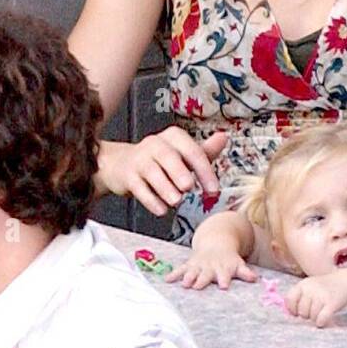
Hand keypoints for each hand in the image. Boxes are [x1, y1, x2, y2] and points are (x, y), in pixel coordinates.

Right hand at [98, 128, 228, 215]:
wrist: (123, 165)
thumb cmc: (160, 161)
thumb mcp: (183, 154)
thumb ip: (204, 151)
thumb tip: (224, 137)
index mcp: (173, 137)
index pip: (192, 151)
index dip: (204, 170)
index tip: (213, 190)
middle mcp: (155, 144)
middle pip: (168, 156)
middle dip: (180, 172)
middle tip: (189, 188)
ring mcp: (139, 159)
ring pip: (152, 172)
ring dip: (165, 188)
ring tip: (176, 201)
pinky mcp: (127, 176)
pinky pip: (139, 187)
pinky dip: (151, 200)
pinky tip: (161, 210)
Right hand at [165, 239, 256, 290]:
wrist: (217, 241)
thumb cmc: (229, 259)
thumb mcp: (238, 264)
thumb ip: (245, 272)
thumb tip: (255, 278)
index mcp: (223, 268)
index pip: (224, 275)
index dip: (224, 280)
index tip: (223, 286)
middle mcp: (210, 267)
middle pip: (205, 275)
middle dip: (201, 280)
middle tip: (197, 287)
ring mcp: (199, 266)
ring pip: (192, 272)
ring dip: (187, 277)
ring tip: (183, 284)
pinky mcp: (189, 265)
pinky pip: (180, 269)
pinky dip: (173, 274)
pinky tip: (166, 280)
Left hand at [284, 272, 346, 327]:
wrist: (345, 281)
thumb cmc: (324, 287)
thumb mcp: (310, 286)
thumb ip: (299, 297)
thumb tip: (289, 314)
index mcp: (303, 284)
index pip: (290, 300)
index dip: (293, 309)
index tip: (297, 312)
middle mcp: (311, 289)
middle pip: (301, 311)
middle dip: (307, 315)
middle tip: (314, 310)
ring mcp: (321, 295)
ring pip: (312, 316)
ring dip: (315, 318)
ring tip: (321, 312)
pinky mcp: (332, 303)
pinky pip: (321, 319)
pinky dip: (321, 322)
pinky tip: (323, 320)